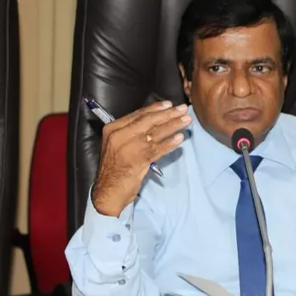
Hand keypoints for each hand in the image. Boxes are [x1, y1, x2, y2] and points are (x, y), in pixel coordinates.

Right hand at [92, 101, 190, 215]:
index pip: (137, 114)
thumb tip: (154, 122)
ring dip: (173, 125)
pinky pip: (157, 149)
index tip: (169, 104)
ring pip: (154, 133)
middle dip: (168, 114)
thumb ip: (131, 133)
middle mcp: (119, 135)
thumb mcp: (117, 145)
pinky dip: (169, 143)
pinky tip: (180, 138)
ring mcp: (128, 148)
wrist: (108, 192)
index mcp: (113, 129)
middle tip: (183, 109)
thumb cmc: (115, 169)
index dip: (155, 108)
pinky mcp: (137, 161)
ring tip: (186, 120)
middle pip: (148, 121)